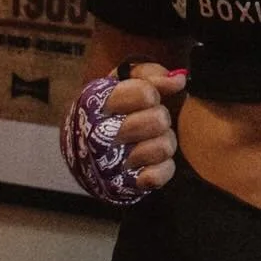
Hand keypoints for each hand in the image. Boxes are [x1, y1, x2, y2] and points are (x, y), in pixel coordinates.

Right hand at [104, 63, 187, 191]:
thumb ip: (149, 74)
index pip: (145, 93)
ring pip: (163, 146)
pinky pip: (158, 176)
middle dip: (160, 117)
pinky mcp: (123, 186)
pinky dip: (160, 169)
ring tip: (148, 140)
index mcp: (98, 103)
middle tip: (148, 120)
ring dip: (163, 141)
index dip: (152, 94)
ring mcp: (110, 164)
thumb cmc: (110, 111)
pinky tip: (148, 163)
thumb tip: (179, 80)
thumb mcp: (121, 82)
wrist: (81, 154)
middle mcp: (100, 135)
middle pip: (158, 120)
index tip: (145, 99)